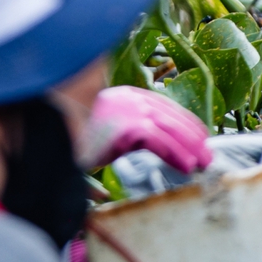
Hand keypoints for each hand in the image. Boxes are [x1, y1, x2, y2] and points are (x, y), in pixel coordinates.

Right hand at [83, 86, 211, 171]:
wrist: (54, 145)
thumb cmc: (76, 143)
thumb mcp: (107, 132)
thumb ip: (129, 131)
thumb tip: (158, 142)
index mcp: (122, 95)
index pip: (163, 105)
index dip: (185, 121)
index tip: (201, 137)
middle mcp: (126, 98)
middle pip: (168, 116)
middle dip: (192, 136)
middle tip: (207, 155)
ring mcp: (125, 110)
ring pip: (168, 128)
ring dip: (189, 147)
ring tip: (202, 163)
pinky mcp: (125, 127)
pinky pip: (159, 142)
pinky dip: (176, 154)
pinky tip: (186, 166)